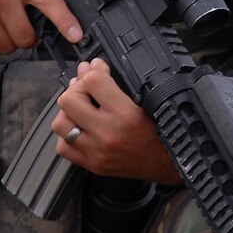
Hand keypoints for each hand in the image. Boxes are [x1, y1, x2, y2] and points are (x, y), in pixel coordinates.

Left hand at [51, 59, 181, 183]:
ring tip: (80, 107)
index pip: (94, 81)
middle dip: (76, 88)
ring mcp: (96, 151)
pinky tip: (79, 128)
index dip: (95, 69)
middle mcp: (107, 133)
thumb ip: (120, 86)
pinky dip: (67, 136)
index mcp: (125, 114)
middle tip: (86, 86)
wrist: (172, 164)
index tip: (99, 68)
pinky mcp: (93, 165)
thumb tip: (95, 69)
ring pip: (60, 123)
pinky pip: (63, 148)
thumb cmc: (164, 133)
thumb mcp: (148, 103)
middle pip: (68, 100)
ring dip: (68, 112)